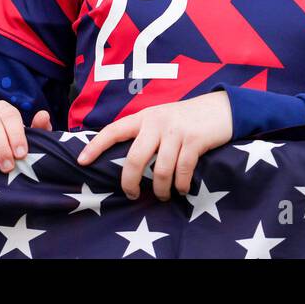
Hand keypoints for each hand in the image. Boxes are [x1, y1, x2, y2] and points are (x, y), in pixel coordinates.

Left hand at [77, 91, 233, 199]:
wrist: (222, 108)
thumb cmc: (188, 118)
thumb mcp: (163, 118)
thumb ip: (146, 133)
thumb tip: (127, 162)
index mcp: (145, 117)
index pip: (114, 130)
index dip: (96, 146)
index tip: (82, 161)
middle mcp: (158, 122)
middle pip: (135, 158)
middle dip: (130, 183)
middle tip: (132, 194)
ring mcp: (177, 131)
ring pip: (160, 170)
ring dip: (160, 189)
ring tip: (162, 195)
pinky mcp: (195, 140)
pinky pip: (182, 170)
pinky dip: (180, 185)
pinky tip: (181, 189)